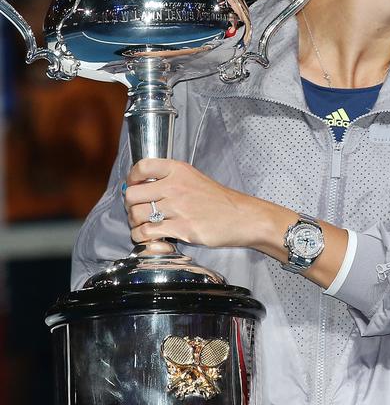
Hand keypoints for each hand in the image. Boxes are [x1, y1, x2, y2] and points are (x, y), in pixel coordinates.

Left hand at [124, 158, 255, 247]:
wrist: (244, 218)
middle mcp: (176, 186)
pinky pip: (147, 233)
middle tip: (138, 211)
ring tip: (144, 226)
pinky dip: (142, 237)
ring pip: (136, 215)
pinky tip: (150, 237)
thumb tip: (141, 188)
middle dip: (130, 206)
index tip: (134, 186)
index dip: (132, 178)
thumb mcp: (196, 180)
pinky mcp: (182, 228)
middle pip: (132, 194)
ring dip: (135, 224)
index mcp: (179, 171)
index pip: (142, 167)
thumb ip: (171, 180)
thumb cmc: (221, 201)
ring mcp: (178, 208)